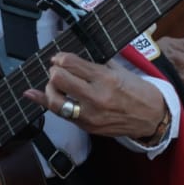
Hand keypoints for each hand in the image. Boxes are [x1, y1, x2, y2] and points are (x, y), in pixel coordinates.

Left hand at [26, 52, 168, 140]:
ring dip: (50, 87)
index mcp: (105, 78)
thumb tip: (75, 57)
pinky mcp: (87, 127)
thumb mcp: (120, 71)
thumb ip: (97, 64)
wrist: (151, 117)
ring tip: (55, 83)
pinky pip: (61, 114)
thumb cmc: (137, 91)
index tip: (59, 57)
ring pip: (55, 100)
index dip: (60, 58)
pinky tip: (32, 95)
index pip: (72, 64)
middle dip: (54, 71)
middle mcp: (95, 97)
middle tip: (57, 69)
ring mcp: (89, 115)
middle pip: (59, 79)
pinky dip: (45, 103)